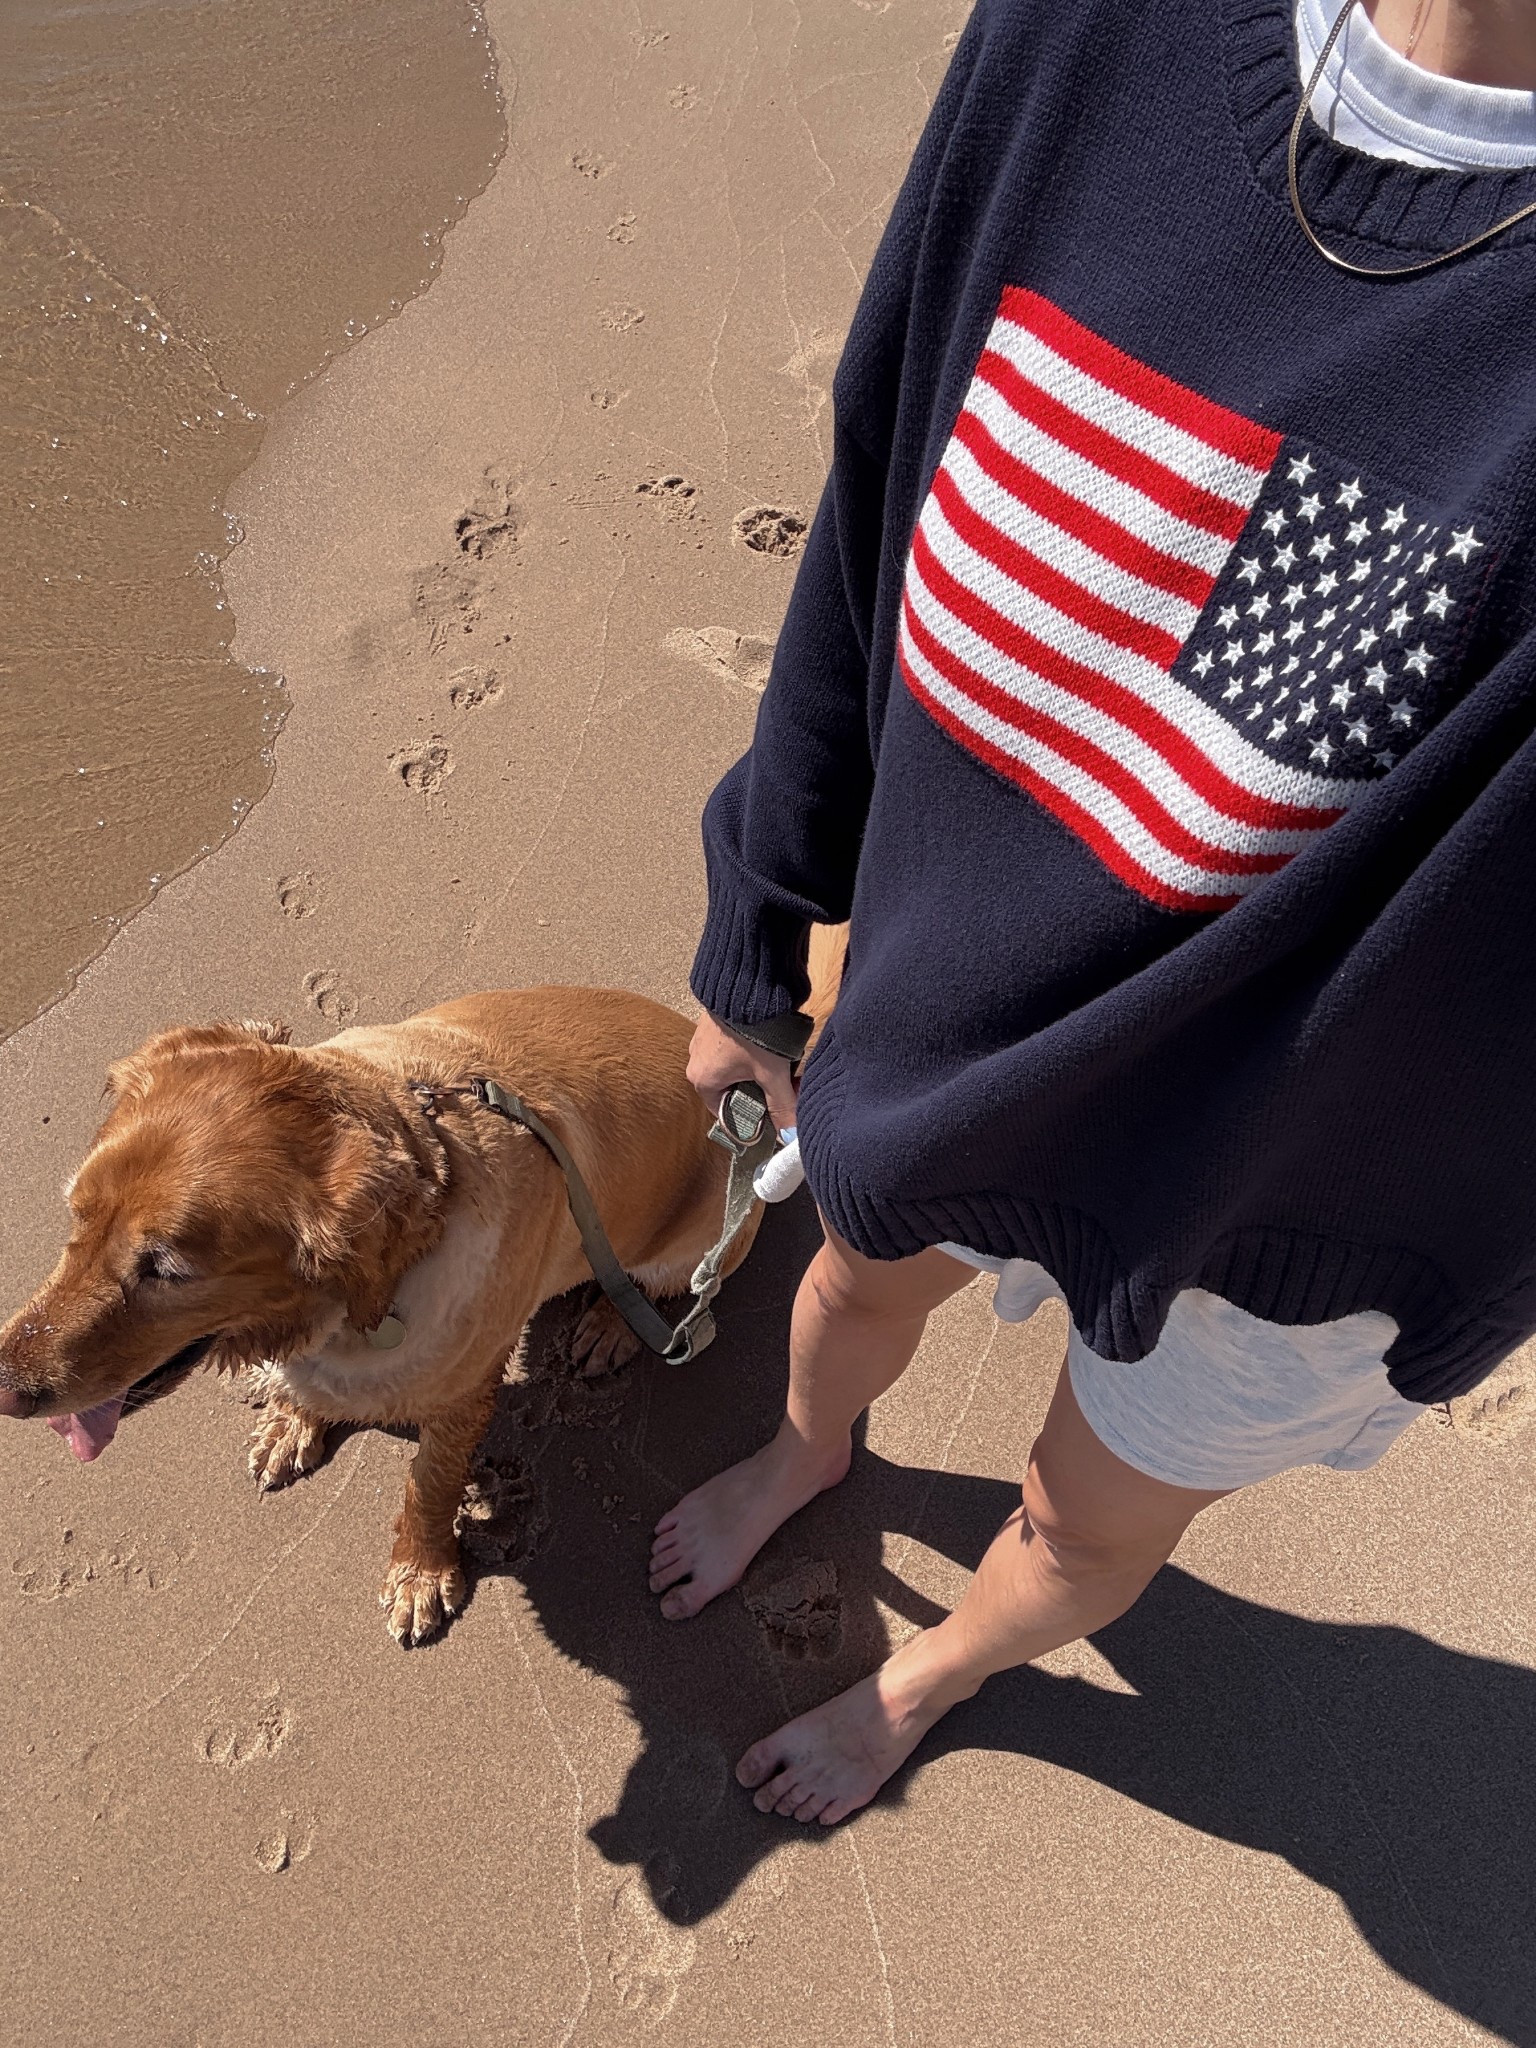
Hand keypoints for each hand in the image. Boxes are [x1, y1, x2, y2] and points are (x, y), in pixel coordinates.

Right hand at [686, 1012, 798, 1132]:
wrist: (747, 986)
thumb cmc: (754, 1034)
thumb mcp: (772, 1073)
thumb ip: (782, 1105)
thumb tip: (791, 1137)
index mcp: (703, 1081)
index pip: (724, 1112)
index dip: (750, 1116)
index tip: (771, 1112)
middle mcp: (696, 1062)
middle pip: (731, 1089)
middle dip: (758, 1091)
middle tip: (783, 1086)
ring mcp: (702, 1040)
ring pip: (732, 1067)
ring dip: (755, 1069)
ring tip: (780, 1063)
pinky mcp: (713, 1023)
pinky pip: (730, 1046)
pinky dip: (748, 1050)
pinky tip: (769, 1044)